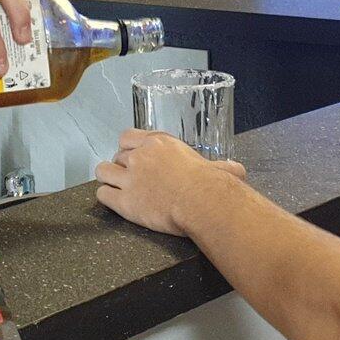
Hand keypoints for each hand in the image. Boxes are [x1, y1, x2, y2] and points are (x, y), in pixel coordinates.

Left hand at [94, 130, 247, 236]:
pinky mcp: (124, 201)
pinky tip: (114, 201)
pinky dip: (106, 197)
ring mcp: (130, 178)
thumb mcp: (217, 168)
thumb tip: (237, 170)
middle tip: (131, 178)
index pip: (127, 136)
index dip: (128, 148)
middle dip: (122, 166)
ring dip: (107, 178)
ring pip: (103, 171)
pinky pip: (103, 194)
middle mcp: (140, 156)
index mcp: (158, 143)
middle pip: (117, 155)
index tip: (133, 156)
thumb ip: (222, 166)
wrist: (202, 203)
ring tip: (114, 186)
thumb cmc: (211, 185)